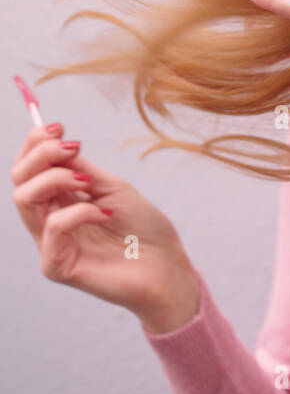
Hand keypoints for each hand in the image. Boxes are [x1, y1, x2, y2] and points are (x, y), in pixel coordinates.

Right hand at [11, 123, 200, 333]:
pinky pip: (51, 227)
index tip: (58, 126)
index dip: (35, 144)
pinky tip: (103, 213)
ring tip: (88, 183)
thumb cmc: (144, 229)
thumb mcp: (112, 188)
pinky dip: (78, 211)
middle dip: (40, 154)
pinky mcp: (57, 266)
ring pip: (24, 199)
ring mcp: (50, 245)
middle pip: (19, 180)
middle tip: (72, 147)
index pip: (29, 170)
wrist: (167, 266)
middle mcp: (49, 221)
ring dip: (56, 178)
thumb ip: (80, 170)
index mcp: (60, 201)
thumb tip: (56, 145)